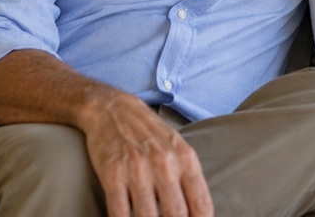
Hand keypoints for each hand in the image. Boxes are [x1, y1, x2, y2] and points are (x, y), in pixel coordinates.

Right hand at [79, 91, 213, 216]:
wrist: (114, 109)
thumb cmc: (150, 133)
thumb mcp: (178, 148)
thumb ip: (189, 178)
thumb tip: (199, 213)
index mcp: (186, 159)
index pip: (201, 205)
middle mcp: (164, 165)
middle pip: (177, 216)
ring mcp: (138, 170)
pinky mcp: (113, 174)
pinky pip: (119, 212)